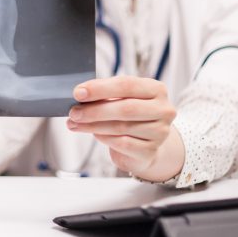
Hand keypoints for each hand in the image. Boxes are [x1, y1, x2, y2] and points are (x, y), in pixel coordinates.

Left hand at [68, 76, 184, 182]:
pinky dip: (105, 138)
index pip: (126, 85)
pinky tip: (95, 134)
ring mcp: (160, 132)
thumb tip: (81, 95)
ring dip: (93, 126)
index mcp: (156, 89)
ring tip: (76, 123)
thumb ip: (106, 94)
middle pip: (125, 108)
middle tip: (74, 112)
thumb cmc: (130, 115)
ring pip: (121, 127)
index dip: (100, 88)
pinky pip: (122, 144)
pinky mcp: (151, 151)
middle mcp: (163, 110)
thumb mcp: (122, 98)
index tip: (78, 92)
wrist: (145, 143)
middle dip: (95, 110)